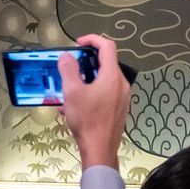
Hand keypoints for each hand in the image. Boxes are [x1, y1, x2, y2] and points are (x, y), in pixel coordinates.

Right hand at [60, 34, 129, 170]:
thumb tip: (67, 57)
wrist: (100, 149)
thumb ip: (68, 70)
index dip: (92, 40)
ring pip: (102, 80)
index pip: (107, 47)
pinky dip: (89, 94)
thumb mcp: (72, 92)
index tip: (78, 43)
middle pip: (104, 64)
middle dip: (84, 64)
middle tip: (69, 69)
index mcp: (112, 76)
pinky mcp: (118, 108)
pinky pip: (103, 94)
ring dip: (84, 82)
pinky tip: (73, 108)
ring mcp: (122, 97)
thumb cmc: (87, 121)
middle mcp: (121, 85)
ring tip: (68, 93)